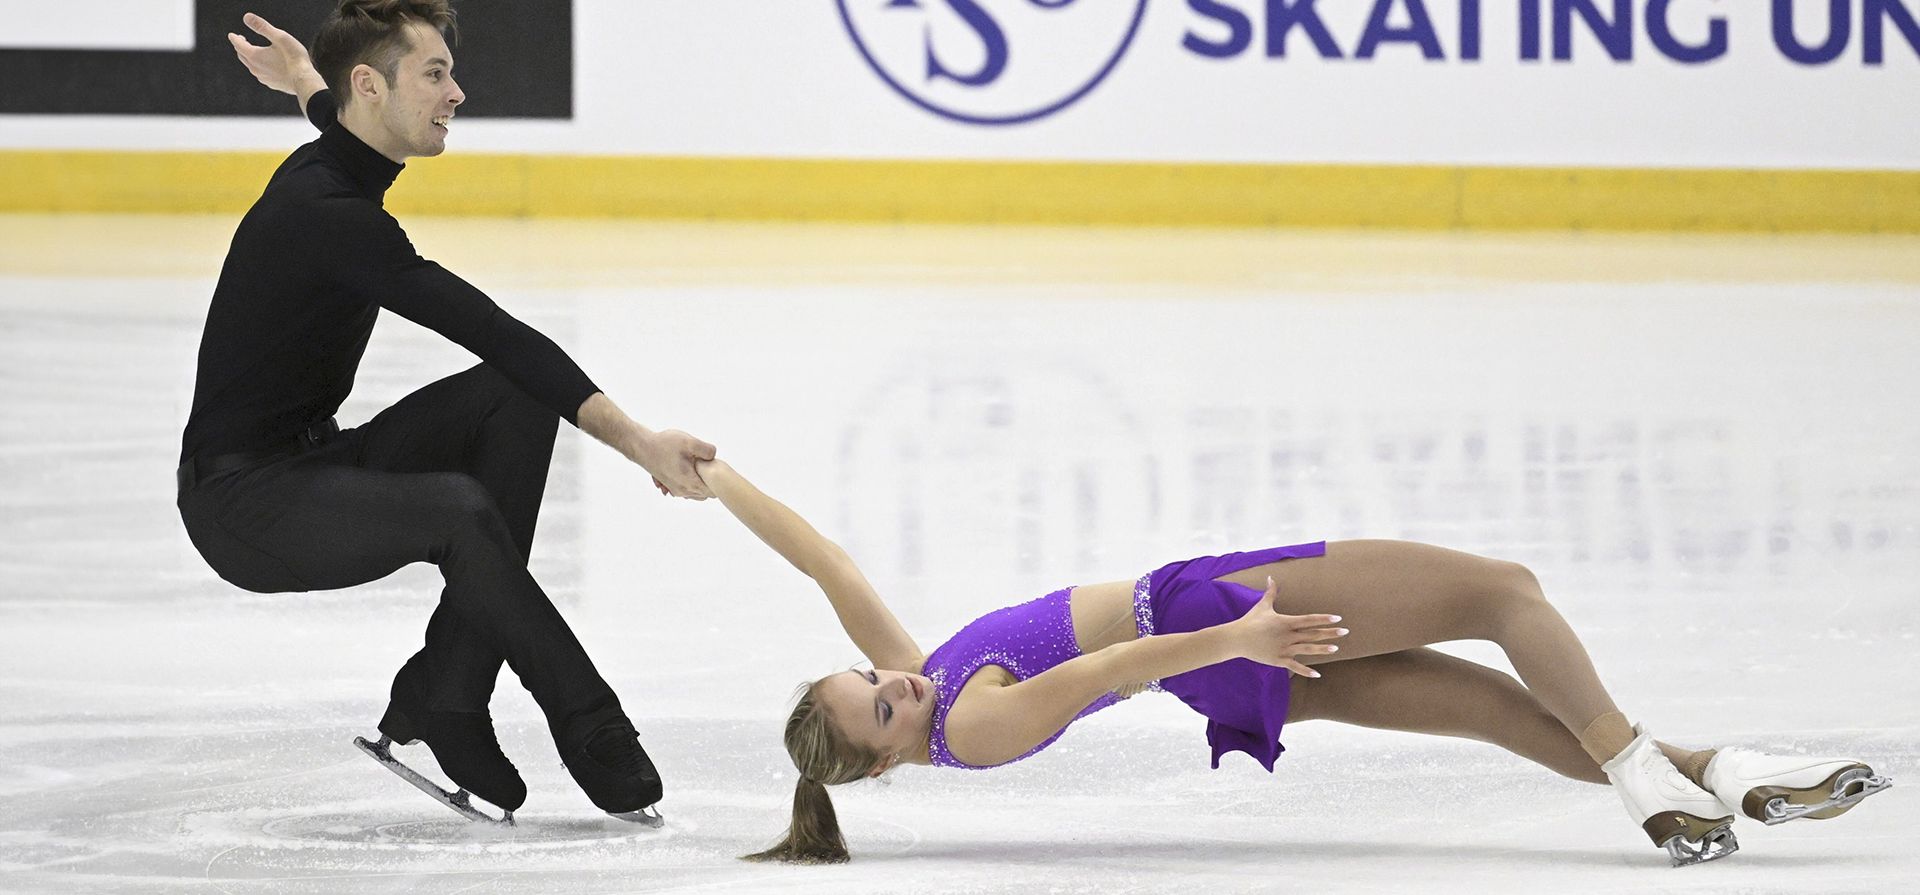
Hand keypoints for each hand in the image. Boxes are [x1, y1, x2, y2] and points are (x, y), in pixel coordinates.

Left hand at [228, 12, 323, 96]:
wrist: (305, 81)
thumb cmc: (294, 58)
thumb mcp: (280, 37)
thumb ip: (262, 27)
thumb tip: (247, 17)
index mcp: (254, 55)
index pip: (239, 45)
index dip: (235, 38)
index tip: (232, 35)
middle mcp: (255, 68)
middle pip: (242, 56)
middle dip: (241, 47)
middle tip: (243, 40)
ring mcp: (262, 77)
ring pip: (250, 66)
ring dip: (249, 57)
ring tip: (254, 52)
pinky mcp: (271, 84)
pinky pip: (260, 74)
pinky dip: (259, 67)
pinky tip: (266, 66)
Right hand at [634, 429, 716, 499]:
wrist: (642, 447)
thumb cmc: (663, 445)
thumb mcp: (689, 442)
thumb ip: (707, 450)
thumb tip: (714, 456)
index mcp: (690, 483)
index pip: (714, 491)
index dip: (718, 480)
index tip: (715, 467)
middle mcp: (683, 491)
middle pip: (707, 493)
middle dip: (710, 481)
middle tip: (706, 464)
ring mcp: (676, 490)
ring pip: (697, 492)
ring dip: (700, 481)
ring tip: (697, 465)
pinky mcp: (671, 486)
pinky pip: (687, 490)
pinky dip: (691, 481)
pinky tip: (689, 468)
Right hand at [1228, 576, 1345, 677]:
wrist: (1236, 639)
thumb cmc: (1250, 621)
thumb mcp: (1262, 605)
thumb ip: (1271, 592)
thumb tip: (1271, 577)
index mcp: (1285, 622)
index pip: (1309, 619)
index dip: (1324, 619)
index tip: (1337, 618)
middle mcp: (1288, 635)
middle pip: (1313, 634)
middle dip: (1330, 633)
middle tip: (1345, 631)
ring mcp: (1284, 649)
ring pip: (1307, 649)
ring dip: (1322, 649)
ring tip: (1336, 648)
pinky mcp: (1279, 660)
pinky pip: (1295, 667)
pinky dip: (1307, 671)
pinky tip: (1318, 674)